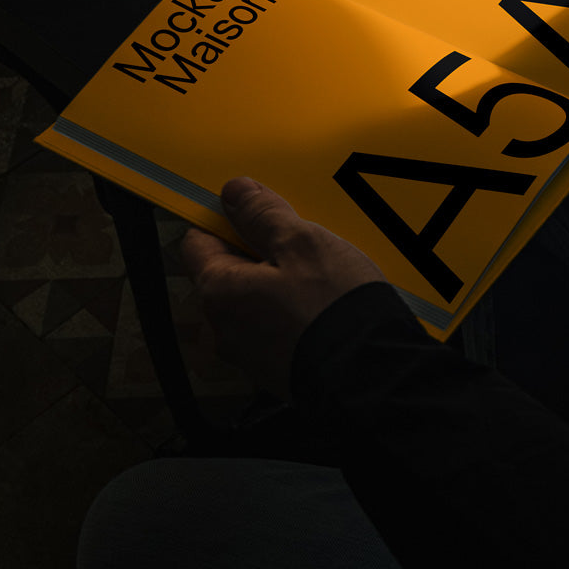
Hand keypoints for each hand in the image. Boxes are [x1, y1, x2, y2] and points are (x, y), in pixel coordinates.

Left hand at [183, 177, 385, 399]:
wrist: (372, 376)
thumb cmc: (333, 310)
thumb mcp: (301, 243)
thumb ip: (263, 215)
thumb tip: (235, 193)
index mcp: (219, 292)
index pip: (197, 241)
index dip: (225, 220)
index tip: (253, 210)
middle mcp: (224, 329)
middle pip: (229, 273)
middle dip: (260, 252)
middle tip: (299, 242)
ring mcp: (251, 356)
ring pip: (256, 302)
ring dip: (280, 284)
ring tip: (321, 275)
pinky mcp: (278, 371)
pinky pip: (277, 329)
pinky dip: (295, 313)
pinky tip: (326, 306)